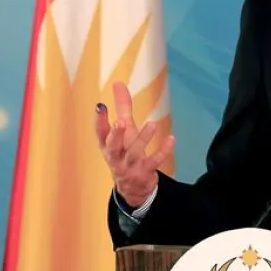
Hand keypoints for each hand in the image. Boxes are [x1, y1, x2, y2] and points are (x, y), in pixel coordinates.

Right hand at [95, 81, 174, 208]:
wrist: (132, 187)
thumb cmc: (125, 151)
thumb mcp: (123, 131)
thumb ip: (122, 107)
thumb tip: (118, 83)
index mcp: (108, 146)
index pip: (101, 133)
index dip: (99, 121)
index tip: (100, 106)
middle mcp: (116, 156)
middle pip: (113, 146)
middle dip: (116, 134)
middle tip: (120, 122)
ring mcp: (129, 166)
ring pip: (134, 152)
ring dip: (143, 138)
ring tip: (152, 124)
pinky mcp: (144, 172)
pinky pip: (154, 161)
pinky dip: (163, 150)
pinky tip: (171, 139)